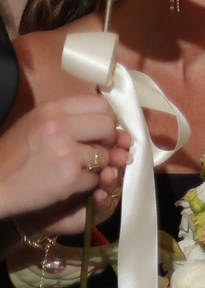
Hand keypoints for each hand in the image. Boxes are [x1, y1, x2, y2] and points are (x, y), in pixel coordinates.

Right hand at [0, 94, 129, 224]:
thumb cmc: (13, 155)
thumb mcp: (35, 124)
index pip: (100, 104)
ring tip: (78, 167)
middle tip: (96, 149)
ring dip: (97, 165)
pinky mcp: (69, 177)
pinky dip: (86, 183)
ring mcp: (66, 153)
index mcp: (51, 110)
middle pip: (108, 126)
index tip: (100, 129)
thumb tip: (109, 123)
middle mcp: (59, 126)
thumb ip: (68, 120)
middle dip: (108, 140)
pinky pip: (95, 179)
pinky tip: (69, 182)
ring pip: (105, 155)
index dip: (106, 118)